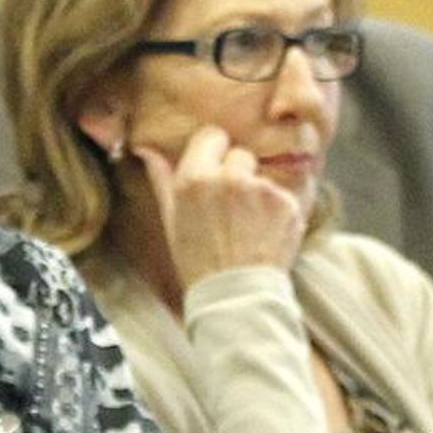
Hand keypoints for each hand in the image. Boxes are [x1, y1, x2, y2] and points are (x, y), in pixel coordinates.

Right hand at [134, 126, 308, 290]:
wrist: (235, 297)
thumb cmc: (199, 262)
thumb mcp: (172, 221)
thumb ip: (162, 180)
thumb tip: (146, 149)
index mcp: (194, 179)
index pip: (212, 136)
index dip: (214, 153)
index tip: (215, 173)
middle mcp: (228, 178)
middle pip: (240, 154)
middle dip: (238, 175)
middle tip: (232, 210)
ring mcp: (260, 190)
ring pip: (261, 176)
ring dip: (258, 195)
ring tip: (248, 228)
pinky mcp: (286, 204)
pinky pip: (282, 196)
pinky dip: (278, 212)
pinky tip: (266, 235)